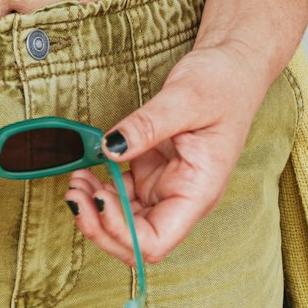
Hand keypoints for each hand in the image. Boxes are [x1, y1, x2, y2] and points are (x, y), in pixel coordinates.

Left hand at [65, 41, 269, 268]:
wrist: (233, 67)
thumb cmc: (223, 84)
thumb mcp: (186, 98)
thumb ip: (148, 125)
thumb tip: (110, 147)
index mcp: (198, 192)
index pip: (156, 240)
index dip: (122, 231)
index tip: (98, 198)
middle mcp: (181, 197)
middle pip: (136, 238)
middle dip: (101, 225)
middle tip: (74, 195)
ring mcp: (165, 185)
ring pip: (126, 219)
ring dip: (97, 209)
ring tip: (76, 180)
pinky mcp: (153, 170)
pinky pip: (123, 193)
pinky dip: (102, 188)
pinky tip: (88, 169)